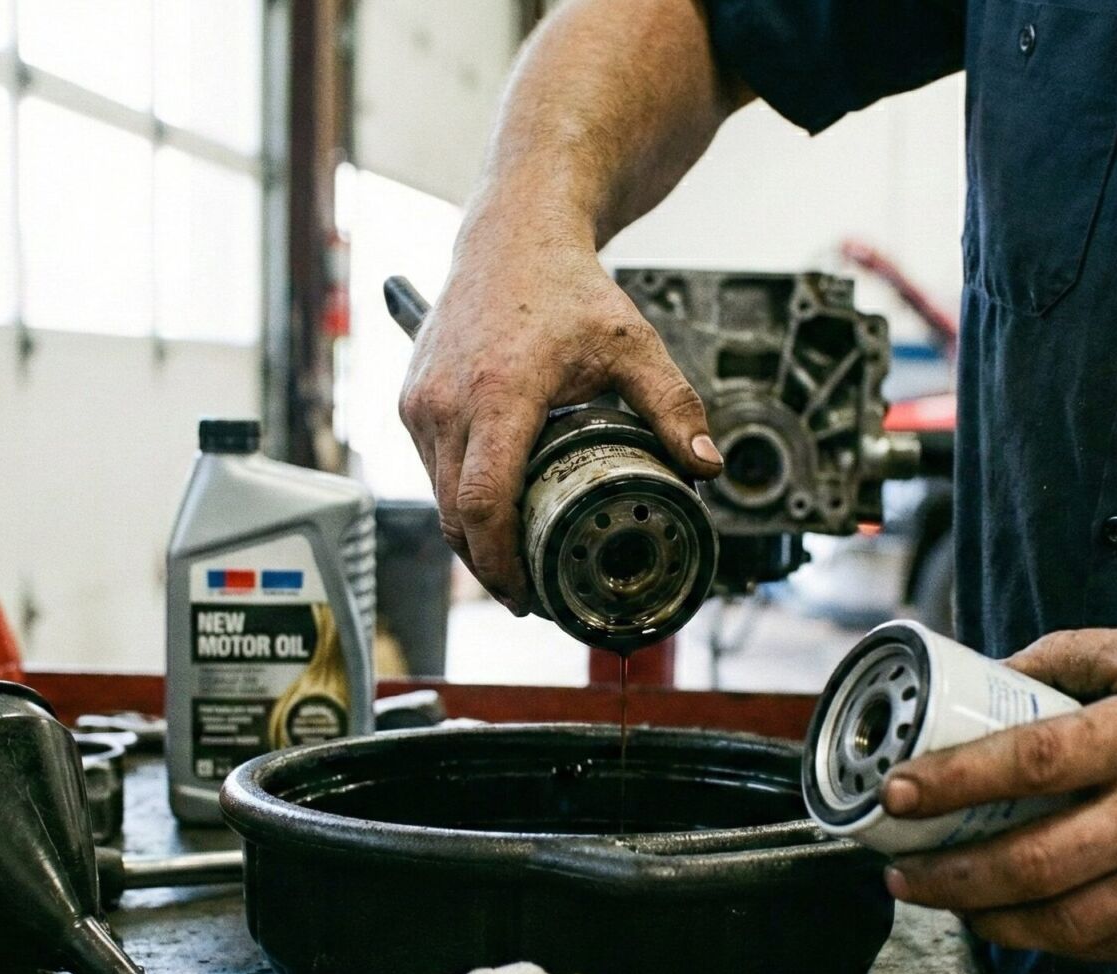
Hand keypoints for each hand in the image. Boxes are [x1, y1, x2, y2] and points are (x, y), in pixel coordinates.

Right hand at [398, 218, 721, 612]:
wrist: (512, 235)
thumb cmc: (565, 287)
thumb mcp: (633, 344)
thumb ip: (674, 407)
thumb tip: (706, 466)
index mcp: (500, 392)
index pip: (483, 502)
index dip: (500, 561)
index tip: (526, 593)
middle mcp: (447, 401)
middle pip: (454, 515)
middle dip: (489, 564)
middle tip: (529, 594)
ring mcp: (421, 401)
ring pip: (437, 496)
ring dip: (471, 534)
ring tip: (514, 560)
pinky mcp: (411, 399)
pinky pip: (429, 468)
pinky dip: (456, 497)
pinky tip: (492, 510)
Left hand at [881, 624, 1116, 959]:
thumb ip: (1069, 654)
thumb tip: (988, 669)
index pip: (1030, 762)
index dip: (954, 781)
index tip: (896, 793)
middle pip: (1032, 861)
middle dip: (950, 875)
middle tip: (900, 871)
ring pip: (1062, 921)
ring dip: (986, 917)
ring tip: (943, 900)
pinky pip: (1104, 945)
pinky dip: (1047, 937)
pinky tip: (1010, 919)